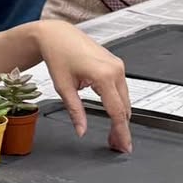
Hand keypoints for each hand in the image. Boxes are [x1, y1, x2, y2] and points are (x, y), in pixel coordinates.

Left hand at [35, 20, 131, 152]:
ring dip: (121, 117)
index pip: (117, 111)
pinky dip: (118, 104)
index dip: (121, 131)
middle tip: (116, 146)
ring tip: (113, 135)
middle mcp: (116, 70)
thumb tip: (82, 130)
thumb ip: (75, 111)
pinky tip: (113, 116)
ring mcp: (118, 66)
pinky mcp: (116, 65)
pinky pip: (121, 90)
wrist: (57, 36)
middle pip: (125, 107)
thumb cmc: (58, 56)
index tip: (123, 145)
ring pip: (125, 99)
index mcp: (104, 76)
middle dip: (122, 128)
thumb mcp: (63, 87)